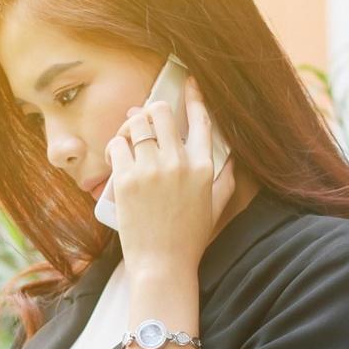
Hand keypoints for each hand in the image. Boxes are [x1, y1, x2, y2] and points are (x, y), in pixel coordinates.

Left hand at [105, 73, 235, 277]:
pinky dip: (116, 145)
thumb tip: (232, 160)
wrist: (162, 265)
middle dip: (151, 111)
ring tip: (129, 137)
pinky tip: (118, 154)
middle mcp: (179, 162)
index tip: (188, 83)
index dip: (194, 97)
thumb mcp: (216, 208)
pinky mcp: (127, 179)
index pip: (201, 120)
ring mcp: (152, 169)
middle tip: (144, 119)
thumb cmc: (189, 240)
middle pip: (161, 112)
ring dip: (130, 126)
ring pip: (136, 124)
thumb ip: (227, 180)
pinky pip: (117, 144)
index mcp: (204, 166)